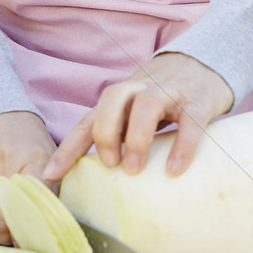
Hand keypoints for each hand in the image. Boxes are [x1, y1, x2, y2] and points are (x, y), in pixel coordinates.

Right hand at [0, 110, 56, 242]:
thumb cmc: (25, 142)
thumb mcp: (48, 160)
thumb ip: (50, 193)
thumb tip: (44, 235)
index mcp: (33, 159)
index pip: (29, 206)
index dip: (28, 230)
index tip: (31, 237)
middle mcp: (1, 162)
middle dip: (5, 236)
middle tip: (12, 231)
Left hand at [40, 52, 233, 184]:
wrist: (201, 68)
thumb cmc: (158, 103)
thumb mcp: (131, 116)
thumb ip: (114, 138)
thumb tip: (91, 183)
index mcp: (118, 99)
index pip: (87, 120)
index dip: (67, 148)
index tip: (52, 174)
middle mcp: (139, 89)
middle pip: (113, 97)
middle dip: (105, 132)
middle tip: (111, 165)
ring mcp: (169, 93)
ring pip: (147, 104)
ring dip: (136, 138)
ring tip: (134, 170)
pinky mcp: (198, 103)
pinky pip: (190, 121)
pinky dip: (181, 146)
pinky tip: (174, 170)